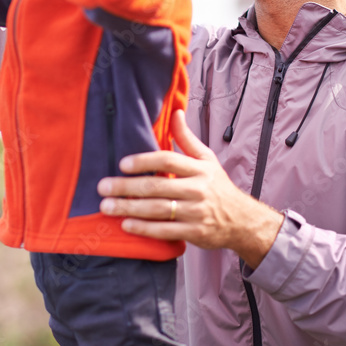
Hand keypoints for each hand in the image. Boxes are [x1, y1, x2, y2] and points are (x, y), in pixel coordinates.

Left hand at [97, 110, 283, 268]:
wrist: (243, 221)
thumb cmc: (218, 187)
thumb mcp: (207, 159)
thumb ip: (187, 138)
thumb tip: (175, 112)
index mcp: (199, 168)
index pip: (168, 160)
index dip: (144, 161)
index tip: (122, 164)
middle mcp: (198, 189)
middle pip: (157, 186)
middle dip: (127, 187)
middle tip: (103, 187)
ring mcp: (197, 212)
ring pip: (158, 209)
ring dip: (129, 208)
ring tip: (107, 206)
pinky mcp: (195, 233)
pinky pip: (165, 230)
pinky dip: (144, 229)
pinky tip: (126, 225)